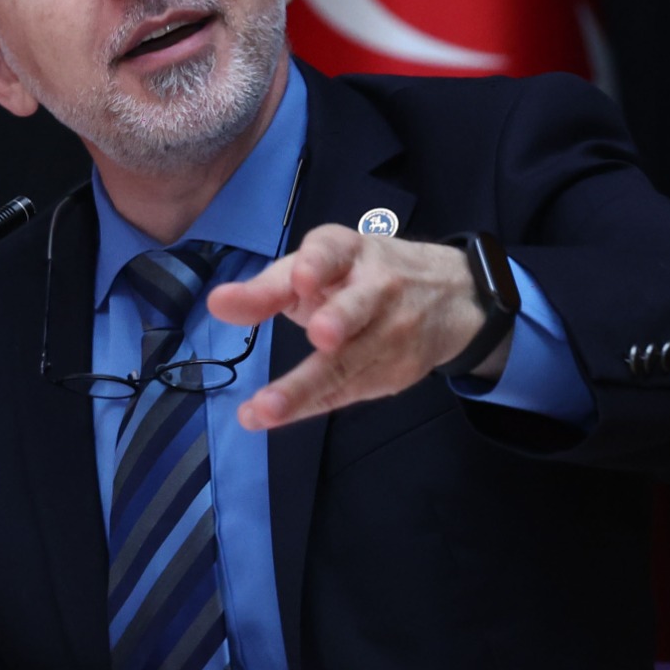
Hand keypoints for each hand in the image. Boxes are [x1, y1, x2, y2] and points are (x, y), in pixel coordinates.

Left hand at [208, 225, 503, 429]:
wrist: (452, 296)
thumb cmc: (359, 278)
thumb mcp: (318, 270)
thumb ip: (267, 289)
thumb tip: (216, 304)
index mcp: (350, 252)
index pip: (333, 254)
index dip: (319, 265)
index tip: (302, 279)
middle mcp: (378, 287)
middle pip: (357, 307)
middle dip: (340, 319)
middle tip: (320, 334)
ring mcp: (393, 332)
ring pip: (348, 363)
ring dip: (306, 388)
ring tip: (269, 408)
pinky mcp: (397, 371)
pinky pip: (347, 391)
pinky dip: (307, 406)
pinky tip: (269, 416)